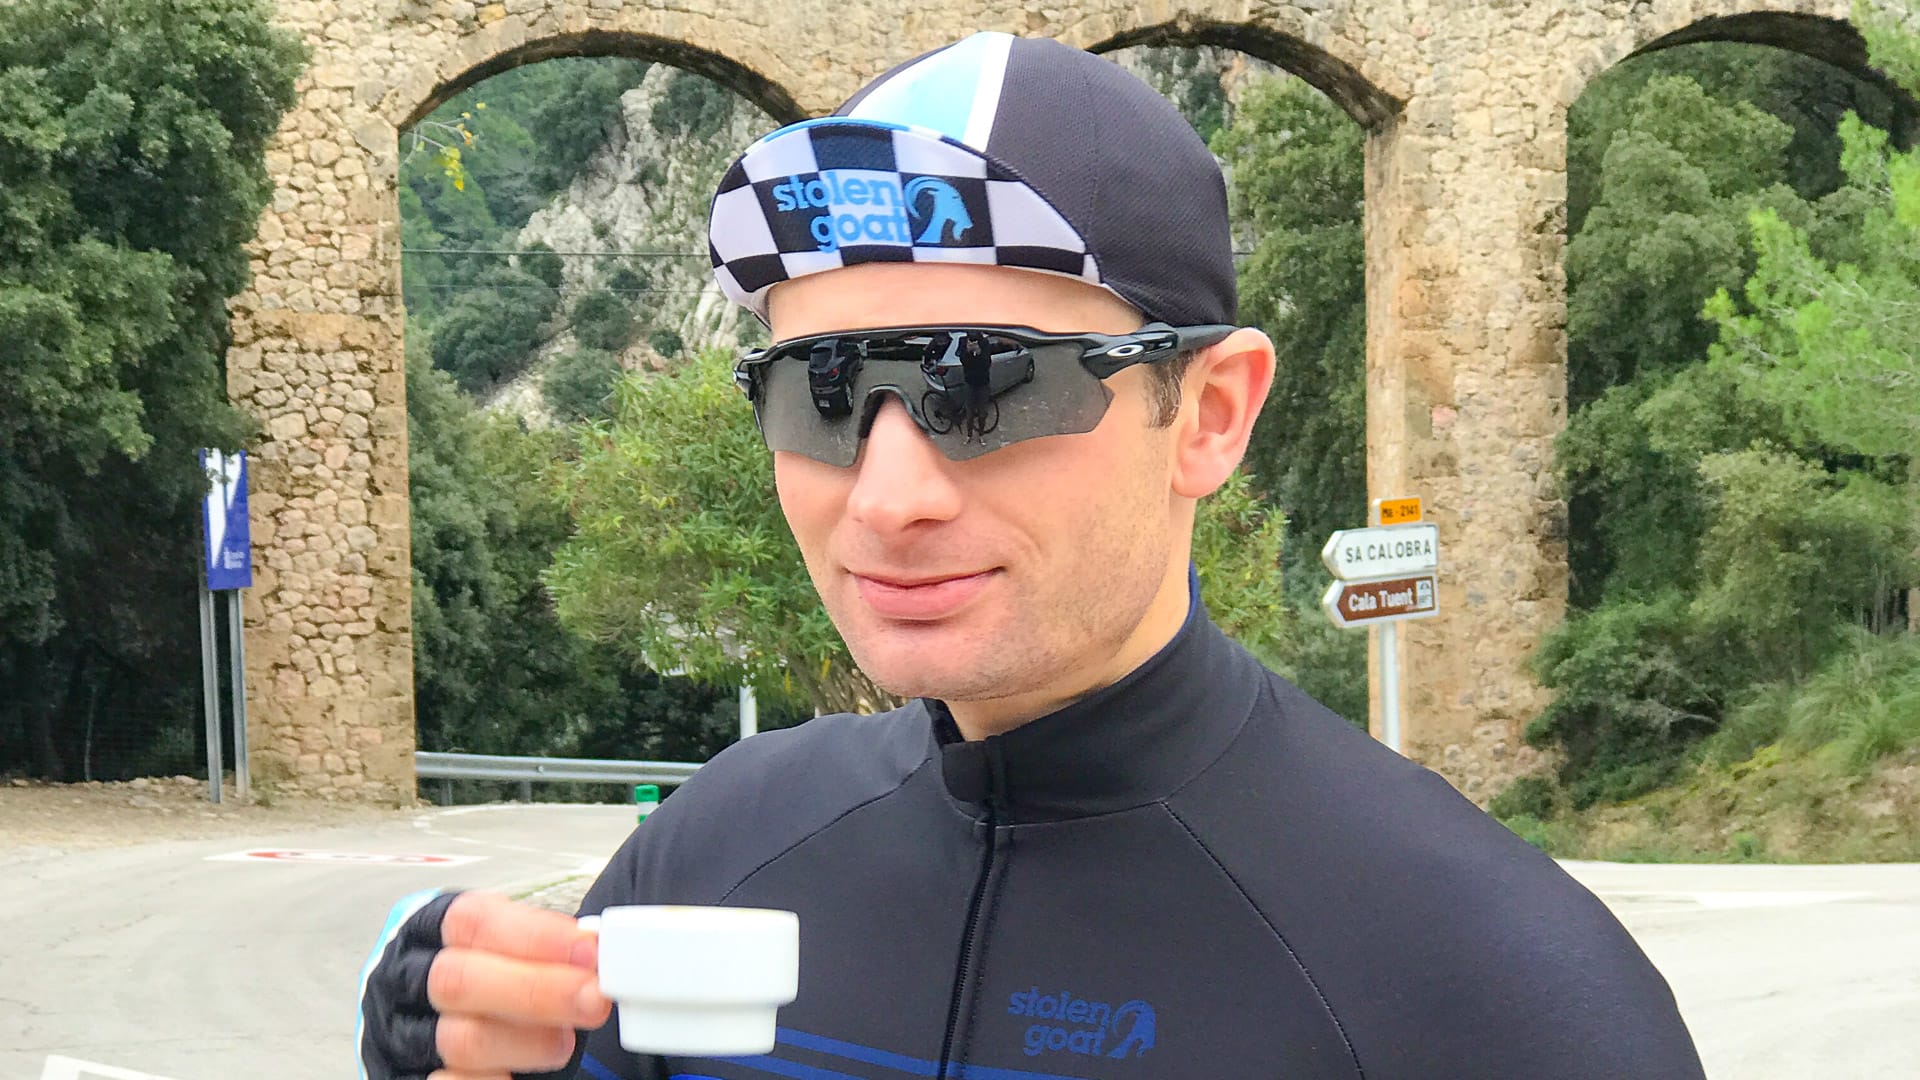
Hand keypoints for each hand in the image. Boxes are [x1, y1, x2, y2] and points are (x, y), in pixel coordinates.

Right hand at [425, 892, 612, 1079]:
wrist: (462, 1018)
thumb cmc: (494, 975)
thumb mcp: (515, 945)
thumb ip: (548, 947)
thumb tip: (599, 952)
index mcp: (436, 930)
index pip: (474, 921)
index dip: (535, 935)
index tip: (589, 950)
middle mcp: (415, 980)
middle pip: (459, 981)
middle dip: (537, 991)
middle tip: (593, 1000)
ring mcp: (410, 1034)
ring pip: (461, 1040)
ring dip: (526, 1042)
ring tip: (565, 1041)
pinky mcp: (415, 1078)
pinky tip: (522, 1075)